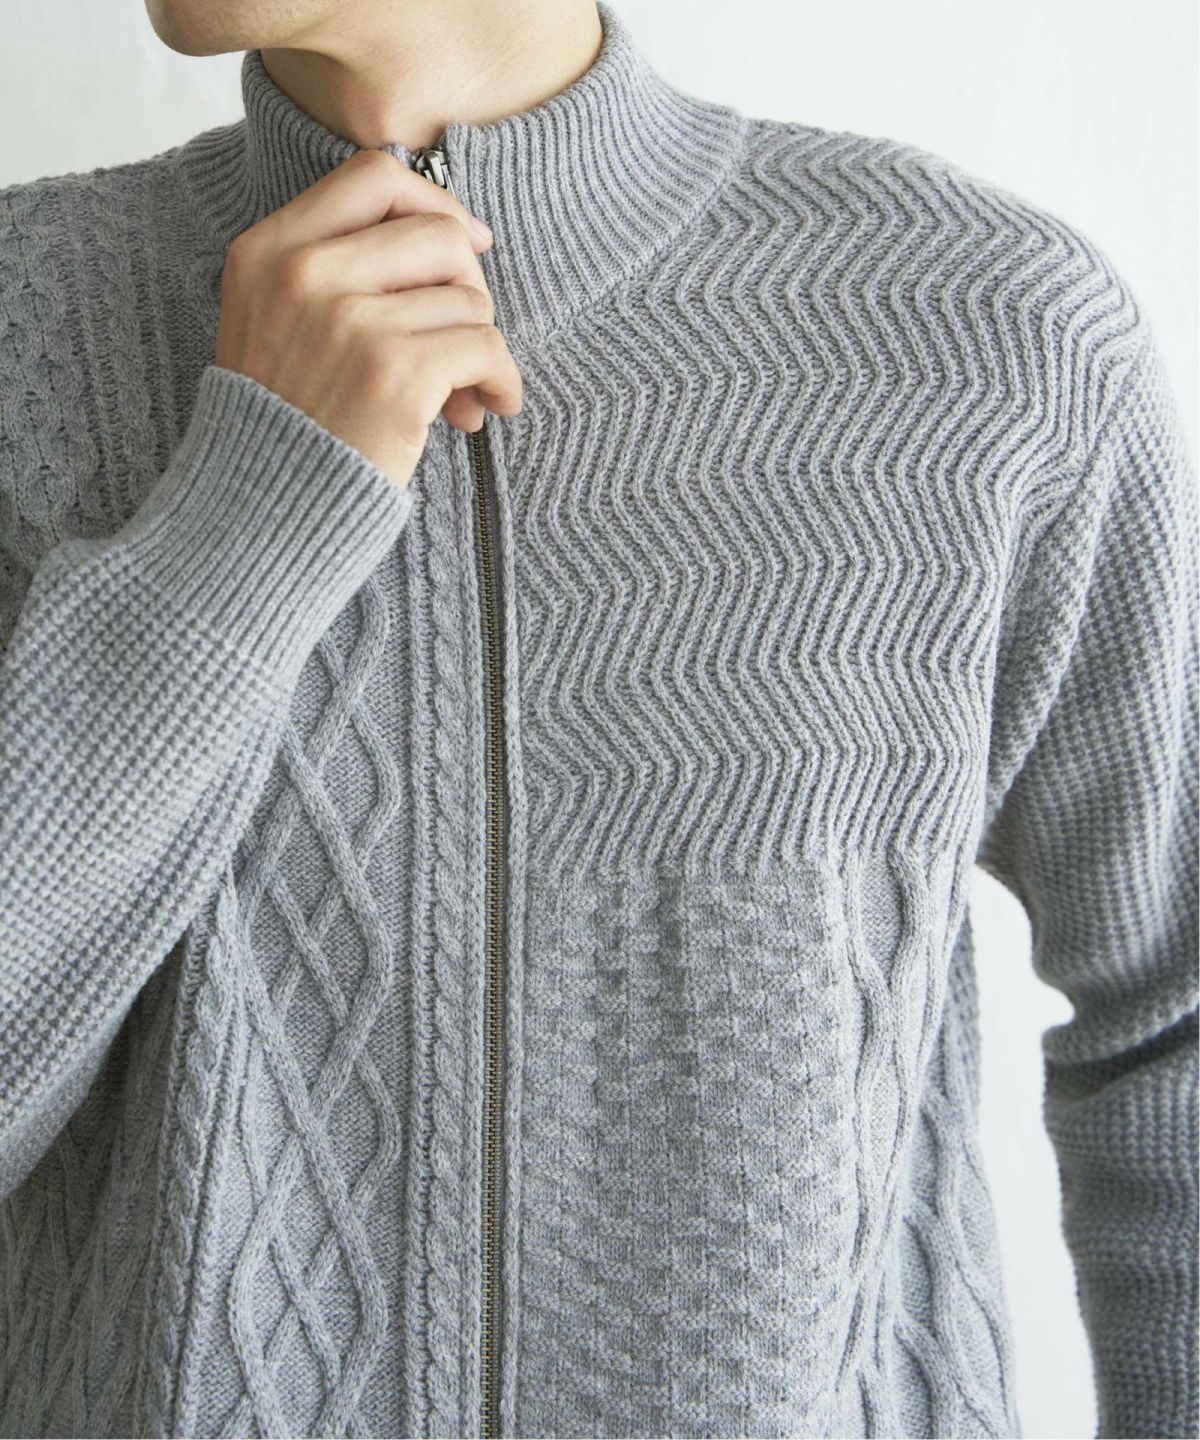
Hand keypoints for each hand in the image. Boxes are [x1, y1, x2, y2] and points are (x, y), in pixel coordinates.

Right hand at [214, 147, 523, 490]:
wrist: (258, 508)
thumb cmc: (284, 422)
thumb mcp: (276, 322)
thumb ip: (339, 270)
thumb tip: (460, 236)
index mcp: (270, 251)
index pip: (372, 178)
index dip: (433, 203)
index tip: (465, 243)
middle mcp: (305, 275)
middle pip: (437, 234)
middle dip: (469, 287)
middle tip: (465, 336)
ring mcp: (350, 322)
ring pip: (469, 300)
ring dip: (481, 347)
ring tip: (461, 393)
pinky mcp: (395, 373)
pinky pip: (486, 348)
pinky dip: (501, 380)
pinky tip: (488, 407)